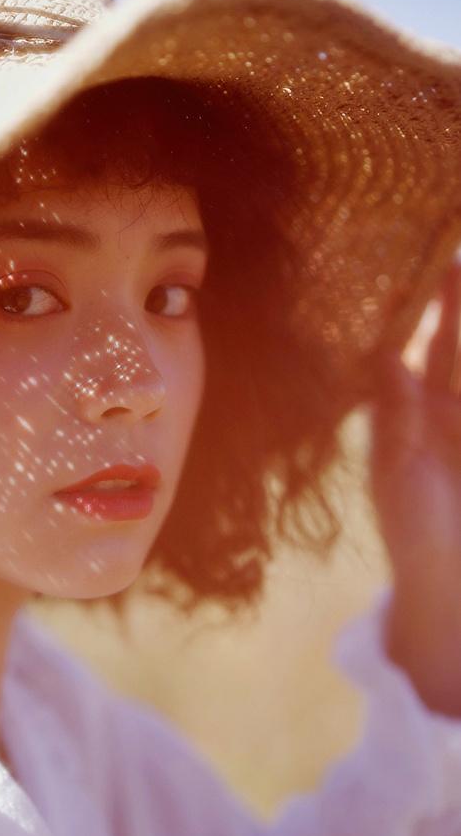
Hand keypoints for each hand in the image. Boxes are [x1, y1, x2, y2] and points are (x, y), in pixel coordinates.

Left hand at [370, 262, 460, 713]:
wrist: (449, 578)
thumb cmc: (413, 527)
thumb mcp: (399, 468)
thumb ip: (396, 413)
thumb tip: (384, 354)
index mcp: (409, 412)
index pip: (411, 349)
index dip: (414, 313)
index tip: (416, 273)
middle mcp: (442, 408)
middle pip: (451, 343)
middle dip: (454, 303)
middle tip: (455, 257)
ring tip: (460, 274)